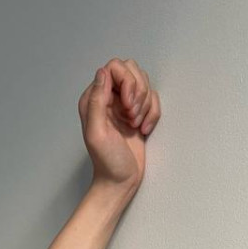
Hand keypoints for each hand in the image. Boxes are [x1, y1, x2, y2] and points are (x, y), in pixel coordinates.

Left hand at [77, 57, 160, 190]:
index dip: (127, 82)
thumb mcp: (97, 132)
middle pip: (132, 71)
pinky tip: (143, 130)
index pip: (115, 68)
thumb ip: (97, 101)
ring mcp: (123, 104)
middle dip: (138, 93)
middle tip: (131, 117)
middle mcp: (108, 97)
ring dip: (145, 105)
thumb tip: (102, 72)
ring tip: (135, 125)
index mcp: (93, 98)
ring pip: (144, 83)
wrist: (120, 180)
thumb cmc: (107, 161)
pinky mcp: (138, 112)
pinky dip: (153, 114)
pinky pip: (153, 99)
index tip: (128, 107)